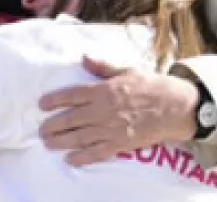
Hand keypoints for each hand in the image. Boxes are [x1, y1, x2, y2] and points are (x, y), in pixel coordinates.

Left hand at [38, 56, 198, 166]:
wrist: (176, 106)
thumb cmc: (152, 86)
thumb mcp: (126, 70)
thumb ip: (103, 67)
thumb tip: (84, 57)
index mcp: (104, 90)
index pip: (73, 95)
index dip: (55, 100)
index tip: (41, 104)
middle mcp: (104, 110)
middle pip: (72, 119)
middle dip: (54, 125)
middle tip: (41, 130)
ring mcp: (112, 128)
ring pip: (80, 137)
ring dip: (62, 141)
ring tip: (48, 143)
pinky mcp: (121, 143)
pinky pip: (98, 152)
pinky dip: (83, 157)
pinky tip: (70, 159)